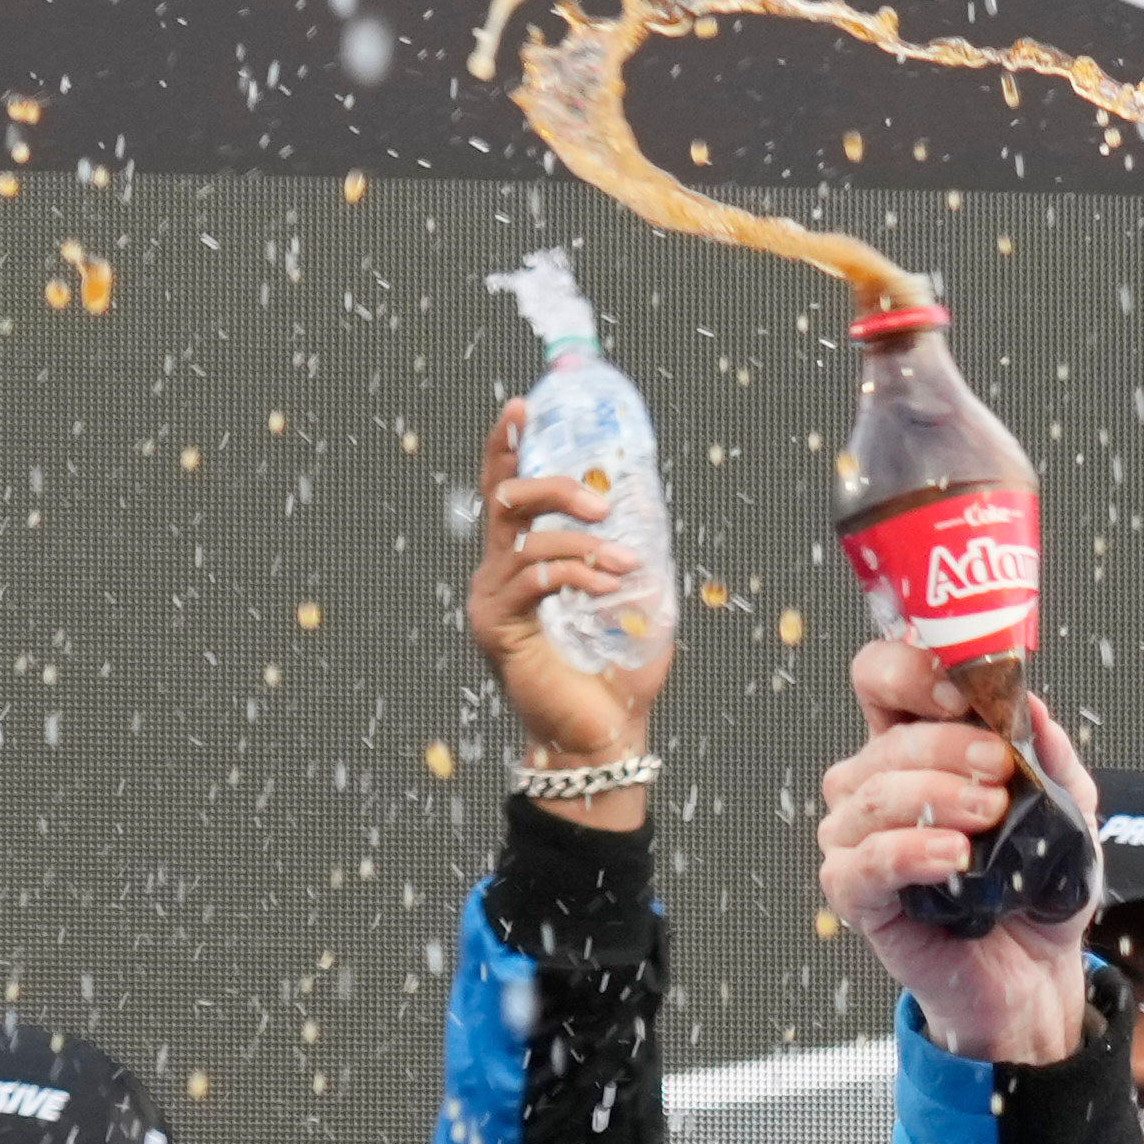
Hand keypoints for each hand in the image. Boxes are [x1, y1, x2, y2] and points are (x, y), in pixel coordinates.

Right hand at [461, 406, 669, 778]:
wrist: (604, 738)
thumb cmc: (618, 677)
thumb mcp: (636, 604)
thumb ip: (633, 557)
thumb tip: (651, 510)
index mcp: (520, 567)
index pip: (504, 494)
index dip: (506, 447)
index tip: (521, 406)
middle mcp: (496, 578)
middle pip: (506, 501)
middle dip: (554, 487)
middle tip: (600, 503)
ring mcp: (491, 603)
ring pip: (526, 540)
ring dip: (583, 545)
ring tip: (624, 566)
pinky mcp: (498, 628)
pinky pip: (536, 579)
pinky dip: (579, 574)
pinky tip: (610, 585)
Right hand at [817, 632, 1095, 1070]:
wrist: (1034, 975)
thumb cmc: (1036, 887)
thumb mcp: (1068, 815)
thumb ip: (1056, 763)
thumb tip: (1035, 711)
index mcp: (916, 747)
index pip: (882, 678)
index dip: (909, 670)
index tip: (961, 691)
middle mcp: (876, 785)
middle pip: (887, 738)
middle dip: (947, 746)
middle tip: (1000, 770)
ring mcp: (859, 840)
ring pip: (870, 796)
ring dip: (933, 796)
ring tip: (990, 816)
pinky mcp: (857, 897)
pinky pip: (860, 865)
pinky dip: (906, 853)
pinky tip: (952, 857)